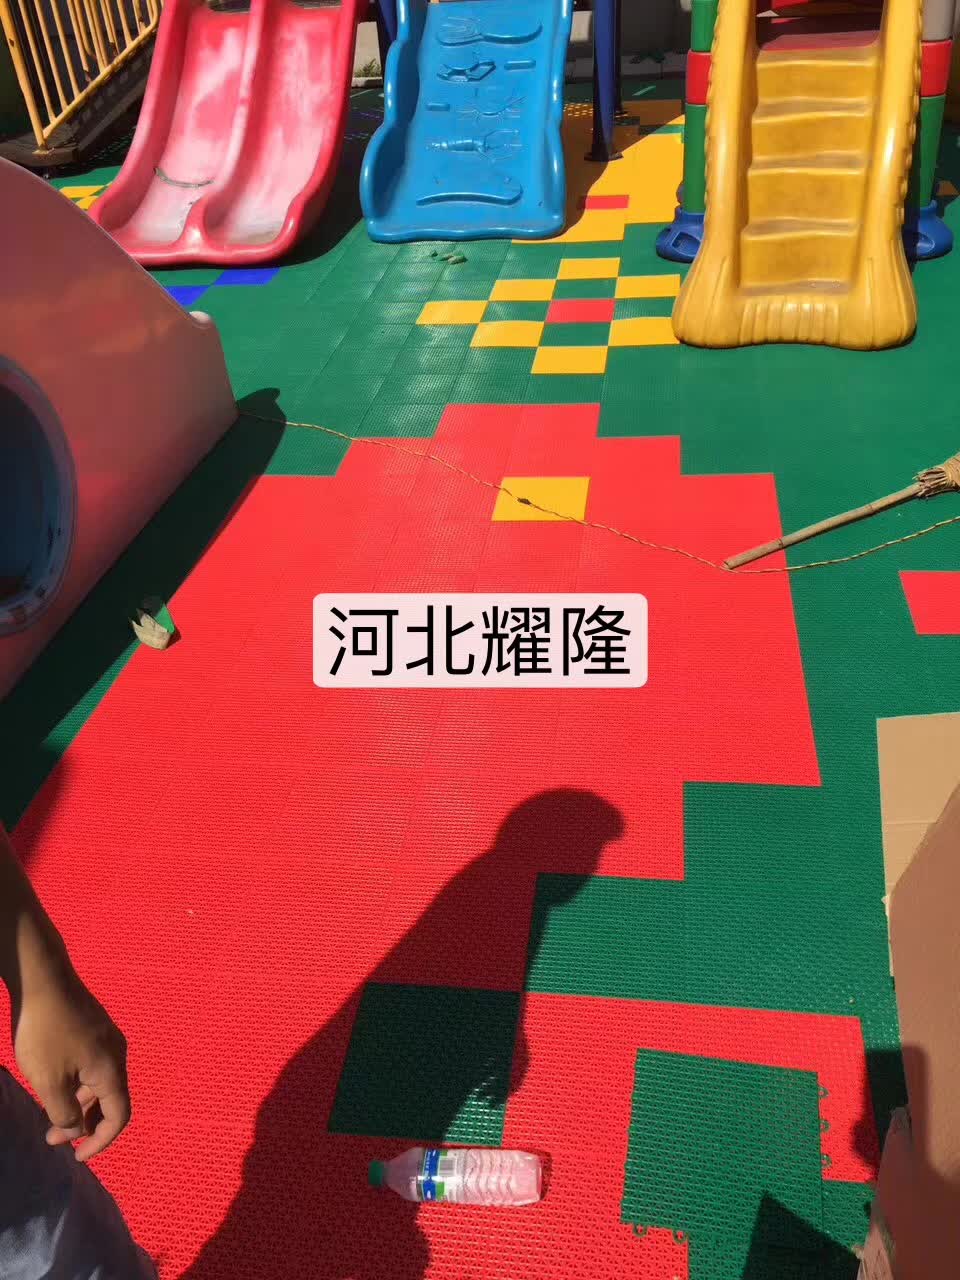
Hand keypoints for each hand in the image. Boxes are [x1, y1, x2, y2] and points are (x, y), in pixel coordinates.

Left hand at [12, 959, 130, 1161]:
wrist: (42, 977)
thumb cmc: (45, 1033)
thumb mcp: (49, 1082)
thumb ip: (65, 1113)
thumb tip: (75, 1128)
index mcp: (112, 1069)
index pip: (119, 1116)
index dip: (100, 1142)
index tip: (76, 1157)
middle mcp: (116, 1053)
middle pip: (109, 1099)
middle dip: (82, 1124)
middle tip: (50, 1137)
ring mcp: (105, 1037)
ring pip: (97, 1082)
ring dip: (77, 1104)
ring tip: (47, 1112)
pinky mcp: (92, 1026)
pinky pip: (91, 1065)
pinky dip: (75, 1083)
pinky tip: (52, 1081)